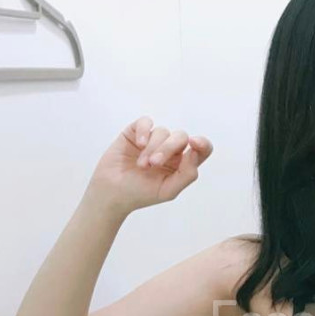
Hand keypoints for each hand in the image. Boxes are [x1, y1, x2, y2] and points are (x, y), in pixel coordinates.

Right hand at [87, 116, 212, 213]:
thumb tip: (195, 152)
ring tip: (141, 165)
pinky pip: (146, 122)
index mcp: (182, 163)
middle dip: (168, 148)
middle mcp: (171, 149)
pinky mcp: (136, 132)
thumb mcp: (168, 190)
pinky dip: (145, 131)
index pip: (202, 149)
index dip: (203, 143)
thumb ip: (187, 174)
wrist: (112, 192)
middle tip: (154, 163)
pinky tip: (139, 144)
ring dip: (152, 148)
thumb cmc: (141, 193)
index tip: (195, 144)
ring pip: (163, 132)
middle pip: (181, 137)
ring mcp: (153, 139)